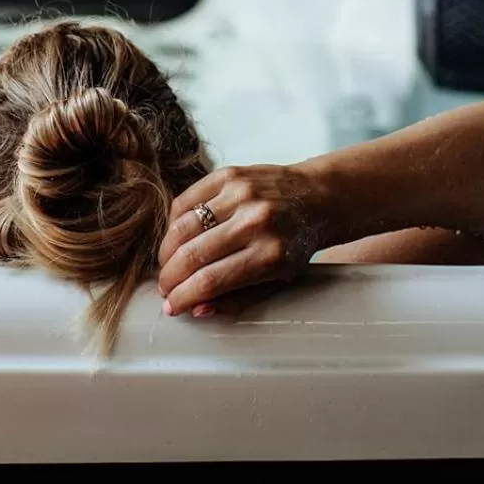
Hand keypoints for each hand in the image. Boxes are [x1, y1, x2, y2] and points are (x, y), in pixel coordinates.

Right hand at [157, 165, 324, 317]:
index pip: (210, 281)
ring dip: (166, 252)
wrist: (319, 197)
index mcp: (270, 254)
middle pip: (192, 255)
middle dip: (169, 278)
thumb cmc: (297, 242)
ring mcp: (241, 194)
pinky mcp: (230, 174)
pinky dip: (174, 222)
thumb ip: (238, 299)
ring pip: (182, 227)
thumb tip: (196, 309)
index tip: (171, 306)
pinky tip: (177, 236)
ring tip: (167, 265)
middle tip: (165, 288)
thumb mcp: (278, 278)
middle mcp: (254, 221)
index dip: (183, 297)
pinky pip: (186, 200)